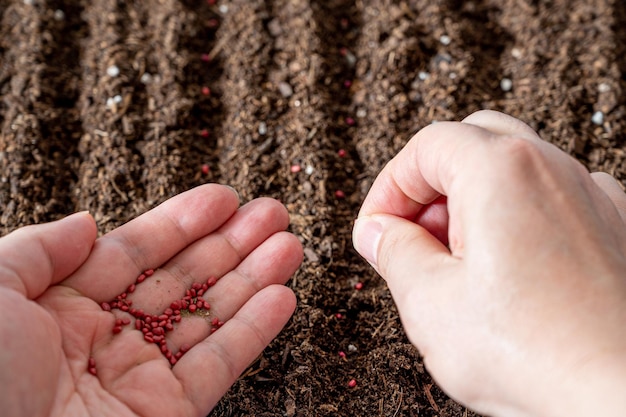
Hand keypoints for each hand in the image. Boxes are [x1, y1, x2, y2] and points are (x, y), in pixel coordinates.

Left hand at [0, 184, 302, 416]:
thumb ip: (36, 250)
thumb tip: (86, 222)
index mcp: (58, 309)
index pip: (134, 253)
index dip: (181, 223)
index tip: (223, 198)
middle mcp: (103, 341)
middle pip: (182, 281)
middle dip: (231, 244)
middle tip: (272, 214)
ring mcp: (139, 380)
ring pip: (208, 320)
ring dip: (253, 280)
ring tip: (289, 245)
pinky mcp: (167, 416)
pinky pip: (219, 367)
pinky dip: (254, 332)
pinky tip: (282, 297)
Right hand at [352, 110, 625, 416]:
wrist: (621, 397)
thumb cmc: (536, 354)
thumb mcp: (429, 301)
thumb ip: (393, 252)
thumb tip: (378, 233)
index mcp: (500, 171)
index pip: (425, 147)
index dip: (389, 187)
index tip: (377, 227)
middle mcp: (552, 169)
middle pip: (472, 142)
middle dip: (431, 185)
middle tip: (414, 236)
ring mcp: (590, 195)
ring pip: (515, 166)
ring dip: (473, 199)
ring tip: (458, 260)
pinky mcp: (615, 226)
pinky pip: (556, 197)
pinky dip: (521, 214)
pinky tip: (511, 263)